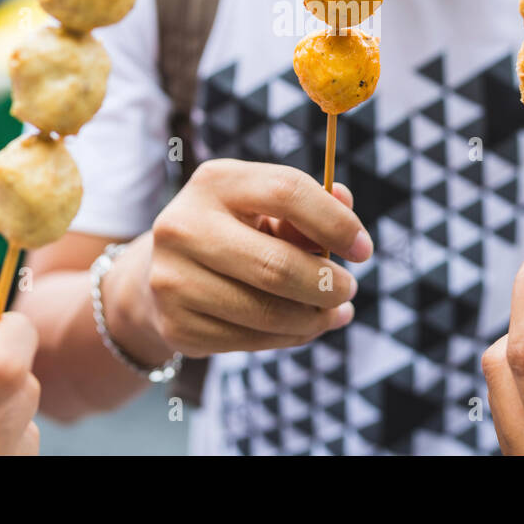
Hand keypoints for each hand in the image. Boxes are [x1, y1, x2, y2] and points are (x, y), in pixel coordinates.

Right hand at [135, 159, 369, 357]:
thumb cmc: (232, 231)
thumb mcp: (264, 206)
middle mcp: (184, 226)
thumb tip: (344, 199)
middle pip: (277, 265)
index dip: (335, 222)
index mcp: (214, 182)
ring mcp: (173, 280)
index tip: (363, 249)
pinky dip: (288, 338)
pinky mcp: (176, 326)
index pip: (287, 191)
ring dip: (314, 318)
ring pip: (267, 312)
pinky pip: (251, 341)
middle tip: (349, 289)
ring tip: (333, 312)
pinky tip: (301, 327)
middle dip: (327, 284)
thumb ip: (308, 203)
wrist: (159, 274)